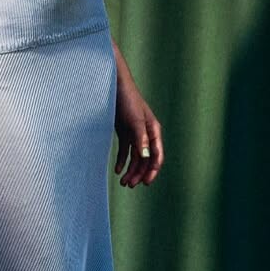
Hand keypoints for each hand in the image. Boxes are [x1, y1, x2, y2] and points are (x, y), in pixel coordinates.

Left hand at [113, 69, 162, 187]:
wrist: (113, 85)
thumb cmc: (127, 100)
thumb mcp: (135, 120)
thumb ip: (141, 139)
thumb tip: (146, 158)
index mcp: (153, 131)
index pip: (156, 155)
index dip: (152, 171)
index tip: (146, 183)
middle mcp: (146, 133)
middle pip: (145, 159)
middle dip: (139, 173)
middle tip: (129, 185)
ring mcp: (135, 133)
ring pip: (135, 157)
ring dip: (131, 170)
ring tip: (123, 182)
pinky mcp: (124, 131)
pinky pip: (126, 150)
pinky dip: (122, 161)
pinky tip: (118, 170)